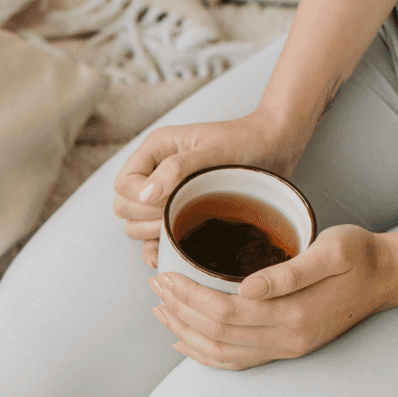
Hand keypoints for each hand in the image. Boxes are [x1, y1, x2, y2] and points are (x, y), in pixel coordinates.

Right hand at [112, 110, 306, 267]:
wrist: (274, 147)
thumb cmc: (246, 141)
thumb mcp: (212, 150)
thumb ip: (176, 169)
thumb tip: (145, 194)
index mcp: (154, 151)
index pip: (123, 184)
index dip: (139, 198)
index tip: (167, 200)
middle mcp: (154, 173)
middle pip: (124, 207)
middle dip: (146, 217)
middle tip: (177, 214)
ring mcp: (164, 196)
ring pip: (134, 225)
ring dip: (153, 233)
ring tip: (182, 227)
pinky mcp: (176, 215)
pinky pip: (152, 239)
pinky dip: (157, 249)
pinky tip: (171, 255)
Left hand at [149, 224, 397, 369]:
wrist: (390, 277)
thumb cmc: (360, 254)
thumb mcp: (333, 250)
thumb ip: (290, 271)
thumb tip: (246, 288)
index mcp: (294, 314)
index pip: (224, 312)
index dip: (188, 296)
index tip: (165, 275)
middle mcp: (287, 340)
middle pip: (215, 334)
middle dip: (178, 310)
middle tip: (156, 284)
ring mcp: (286, 350)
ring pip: (220, 353)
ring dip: (184, 332)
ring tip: (160, 308)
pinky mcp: (285, 350)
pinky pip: (235, 361)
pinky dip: (203, 353)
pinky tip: (183, 338)